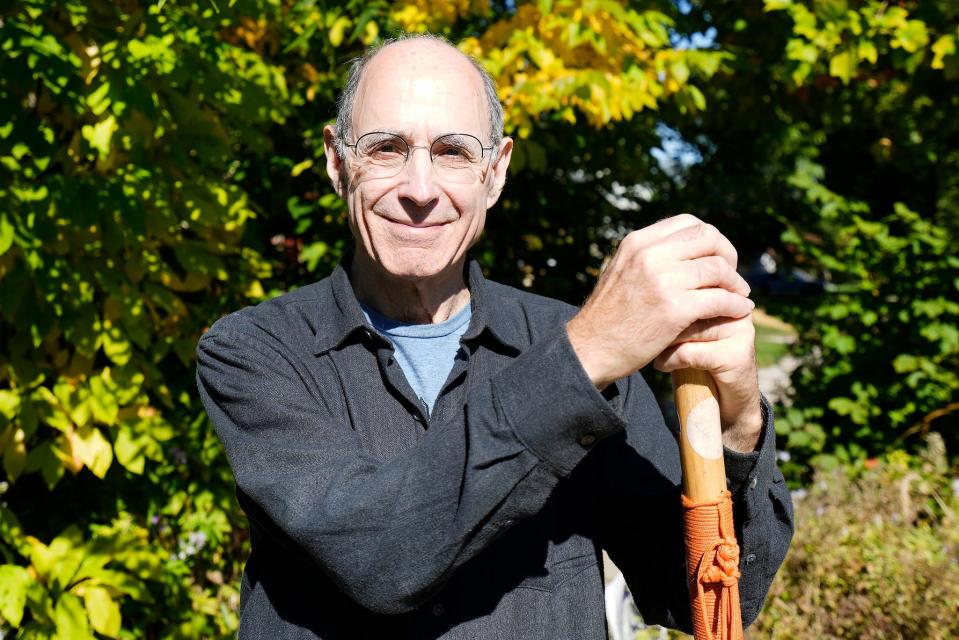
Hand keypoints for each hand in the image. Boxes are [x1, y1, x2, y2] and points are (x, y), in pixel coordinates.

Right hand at [566, 215, 761, 450]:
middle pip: (708, 237)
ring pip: (718, 268)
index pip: (688, 222)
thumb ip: (648, 257)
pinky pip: (720, 299)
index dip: (710, 238)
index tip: (716, 257)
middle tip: (731, 276)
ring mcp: (663, 281)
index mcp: (637, 242)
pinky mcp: (674, 309)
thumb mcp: (621, 271)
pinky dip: (735, 305)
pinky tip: (739, 311)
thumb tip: (680, 249)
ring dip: (735, 283)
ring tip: (739, 296)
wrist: (590, 349)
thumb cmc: (608, 316)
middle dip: (728, 255)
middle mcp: (649, 254)